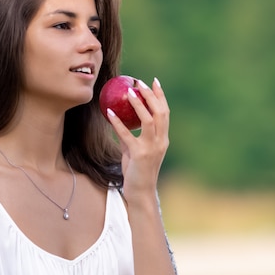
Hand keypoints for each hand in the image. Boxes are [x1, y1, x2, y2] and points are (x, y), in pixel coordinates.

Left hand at [105, 77, 169, 203]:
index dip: (160, 96)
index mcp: (163, 139)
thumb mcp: (134, 150)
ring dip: (139, 104)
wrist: (141, 193)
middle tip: (140, 82)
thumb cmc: (137, 171)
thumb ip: (130, 136)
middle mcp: (161, 141)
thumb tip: (118, 120)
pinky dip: (118, 123)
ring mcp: (152, 148)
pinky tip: (109, 113)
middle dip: (151, 95)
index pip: (165, 112)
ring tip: (129, 92)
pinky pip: (127, 135)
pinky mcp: (140, 155)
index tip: (154, 82)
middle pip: (160, 112)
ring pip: (149, 121)